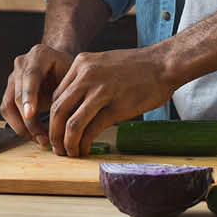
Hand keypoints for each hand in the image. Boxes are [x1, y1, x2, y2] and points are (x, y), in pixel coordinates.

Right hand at [0, 44, 74, 147]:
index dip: (29, 95)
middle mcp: (22, 63)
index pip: (30, 75)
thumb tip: (69, 122)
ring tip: (40, 139)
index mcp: (39, 55)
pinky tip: (33, 134)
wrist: (60, 65)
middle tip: (43, 138)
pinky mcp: (9, 90)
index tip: (31, 114)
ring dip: (22, 126)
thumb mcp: (73, 77)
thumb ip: (68, 95)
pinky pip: (7, 111)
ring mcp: (13, 76)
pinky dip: (18, 125)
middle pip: (17, 94)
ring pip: (8, 105)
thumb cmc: (69, 71)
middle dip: (28, 120)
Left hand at [48, 46, 179, 156]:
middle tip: (56, 147)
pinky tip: (85, 150)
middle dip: (54, 133)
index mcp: (81, 63)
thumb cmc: (138, 67)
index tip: (56, 130)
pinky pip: (91, 130)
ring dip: (67, 142)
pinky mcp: (115, 107)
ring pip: (71, 122)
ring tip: (69, 152)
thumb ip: (88, 81)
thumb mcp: (104, 64)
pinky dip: (84, 143)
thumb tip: (77, 107)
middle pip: (57, 110)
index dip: (53, 117)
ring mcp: (100, 91)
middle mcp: (86, 76)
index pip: (56, 95)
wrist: (164, 64)